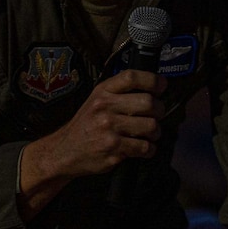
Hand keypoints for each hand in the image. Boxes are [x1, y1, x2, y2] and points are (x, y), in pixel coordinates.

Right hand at [19, 71, 165, 203]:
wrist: (65, 151)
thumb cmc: (87, 124)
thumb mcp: (96, 100)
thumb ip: (119, 92)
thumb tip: (153, 88)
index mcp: (102, 92)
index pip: (132, 77)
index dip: (153, 80)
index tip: (162, 86)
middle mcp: (105, 107)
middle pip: (148, 102)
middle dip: (159, 110)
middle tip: (157, 115)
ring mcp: (109, 129)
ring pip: (151, 126)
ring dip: (156, 132)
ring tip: (150, 134)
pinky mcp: (114, 149)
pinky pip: (145, 147)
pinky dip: (150, 149)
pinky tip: (144, 148)